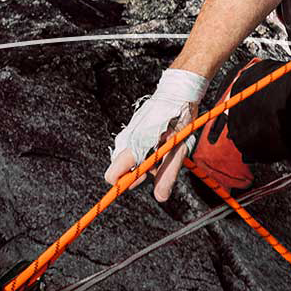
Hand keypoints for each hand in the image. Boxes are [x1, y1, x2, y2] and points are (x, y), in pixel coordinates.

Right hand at [105, 68, 204, 200]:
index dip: (125, 182)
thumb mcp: (178, 149)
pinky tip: (159, 142)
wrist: (177, 92)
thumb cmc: (178, 119)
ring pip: (130, 159)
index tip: (142, 179)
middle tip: (159, 161)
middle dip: (138, 171)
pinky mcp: (134, 129)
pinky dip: (145, 151)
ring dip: (144, 161)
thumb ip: (167, 174)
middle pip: (121, 169)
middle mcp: (126, 140)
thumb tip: (161, 198)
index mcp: (134, 146)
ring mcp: (129, 133)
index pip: (112, 175)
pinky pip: (134, 148)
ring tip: (164, 148)